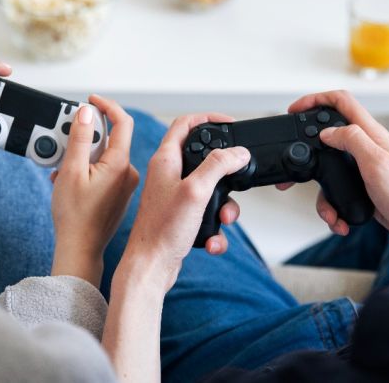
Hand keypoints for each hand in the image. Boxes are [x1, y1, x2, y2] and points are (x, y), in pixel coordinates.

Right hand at [49, 96, 139, 286]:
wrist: (80, 248)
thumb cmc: (75, 216)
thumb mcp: (70, 170)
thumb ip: (79, 138)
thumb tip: (86, 113)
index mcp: (120, 164)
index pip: (122, 121)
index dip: (106, 105)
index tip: (91, 100)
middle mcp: (128, 172)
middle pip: (110, 139)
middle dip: (85, 136)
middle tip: (64, 143)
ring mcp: (125, 184)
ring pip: (105, 156)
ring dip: (83, 155)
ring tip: (62, 170)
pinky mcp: (119, 194)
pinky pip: (105, 171)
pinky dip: (87, 170)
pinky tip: (69, 181)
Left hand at [117, 114, 249, 292]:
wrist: (150, 268)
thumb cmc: (161, 230)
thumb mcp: (196, 191)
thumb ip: (218, 166)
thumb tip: (238, 152)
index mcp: (165, 159)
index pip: (185, 124)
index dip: (209, 118)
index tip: (230, 124)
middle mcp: (168, 174)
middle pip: (204, 158)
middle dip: (225, 172)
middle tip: (236, 178)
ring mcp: (174, 195)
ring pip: (210, 189)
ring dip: (223, 205)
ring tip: (222, 219)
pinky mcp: (180, 216)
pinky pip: (206, 214)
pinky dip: (214, 228)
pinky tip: (211, 241)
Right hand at [280, 90, 388, 259]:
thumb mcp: (376, 162)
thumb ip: (351, 139)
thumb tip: (327, 131)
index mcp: (372, 135)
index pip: (341, 102)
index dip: (315, 100)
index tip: (295, 109)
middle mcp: (367, 149)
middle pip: (329, 138)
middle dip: (309, 155)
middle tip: (294, 172)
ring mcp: (365, 170)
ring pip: (329, 173)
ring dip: (322, 195)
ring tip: (329, 212)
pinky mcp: (364, 190)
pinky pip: (338, 194)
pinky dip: (334, 209)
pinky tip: (341, 220)